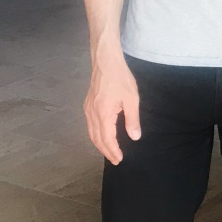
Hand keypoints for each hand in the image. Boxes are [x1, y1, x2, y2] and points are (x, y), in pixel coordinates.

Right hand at [83, 49, 140, 164]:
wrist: (106, 62)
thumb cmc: (120, 79)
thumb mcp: (131, 99)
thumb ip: (132, 120)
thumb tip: (135, 137)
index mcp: (103, 115)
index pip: (107, 139)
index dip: (113, 151)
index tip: (119, 159)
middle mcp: (92, 114)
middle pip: (97, 139)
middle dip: (106, 151)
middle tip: (115, 160)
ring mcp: (88, 109)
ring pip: (91, 133)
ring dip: (100, 144)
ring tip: (109, 151)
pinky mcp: (87, 104)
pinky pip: (90, 125)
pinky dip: (95, 135)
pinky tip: (102, 135)